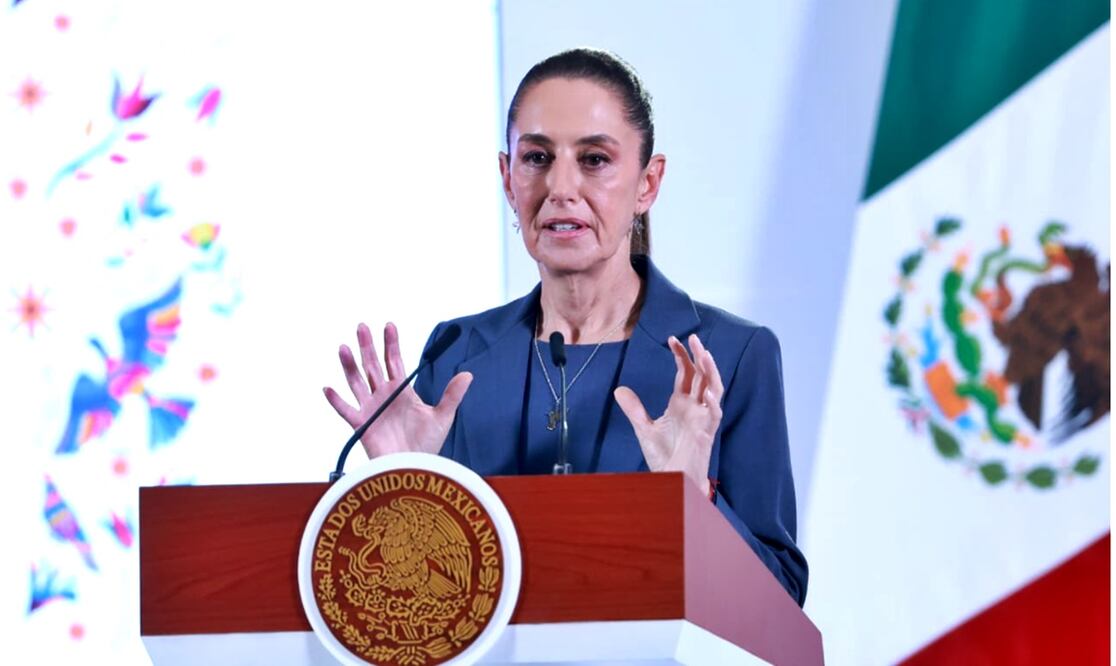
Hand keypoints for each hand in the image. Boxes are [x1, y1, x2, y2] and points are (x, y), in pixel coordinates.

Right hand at [323, 322, 472, 457]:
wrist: (414, 468)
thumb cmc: (427, 445)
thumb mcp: (443, 416)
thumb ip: (452, 395)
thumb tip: (468, 374)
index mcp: (401, 391)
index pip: (394, 361)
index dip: (391, 343)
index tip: (389, 325)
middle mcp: (384, 396)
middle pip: (372, 365)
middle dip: (368, 346)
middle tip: (362, 326)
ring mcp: (371, 409)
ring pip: (356, 382)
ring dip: (349, 365)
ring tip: (344, 347)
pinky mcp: (362, 425)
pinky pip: (346, 410)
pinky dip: (336, 400)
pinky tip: (328, 388)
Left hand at [614, 334, 723, 495]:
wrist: (672, 479)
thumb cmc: (664, 456)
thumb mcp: (644, 428)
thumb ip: (634, 409)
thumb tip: (619, 390)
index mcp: (682, 403)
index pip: (685, 373)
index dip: (681, 355)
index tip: (673, 339)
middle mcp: (695, 406)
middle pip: (702, 375)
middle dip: (699, 356)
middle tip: (693, 338)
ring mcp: (703, 418)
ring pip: (714, 388)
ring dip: (711, 372)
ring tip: (705, 354)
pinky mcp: (707, 432)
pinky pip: (715, 414)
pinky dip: (714, 403)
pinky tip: (710, 393)